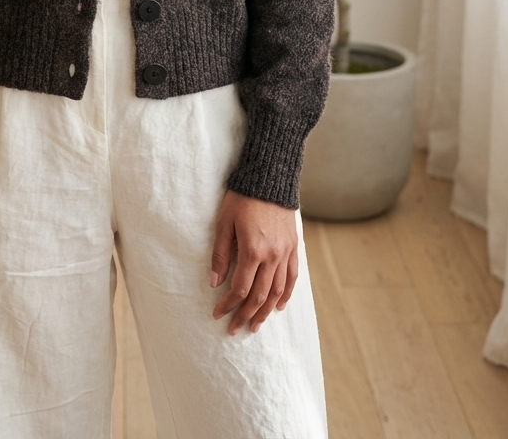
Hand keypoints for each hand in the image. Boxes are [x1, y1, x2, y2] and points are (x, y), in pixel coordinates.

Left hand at [210, 190, 298, 334]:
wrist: (269, 178)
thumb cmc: (241, 198)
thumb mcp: (224, 223)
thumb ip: (220, 254)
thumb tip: (215, 282)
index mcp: (252, 250)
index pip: (240, 288)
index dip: (228, 304)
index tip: (218, 314)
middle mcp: (272, 256)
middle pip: (259, 295)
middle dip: (246, 314)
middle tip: (235, 329)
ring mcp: (285, 253)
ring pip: (277, 291)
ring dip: (266, 311)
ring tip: (256, 325)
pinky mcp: (293, 247)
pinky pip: (292, 277)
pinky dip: (286, 294)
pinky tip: (278, 306)